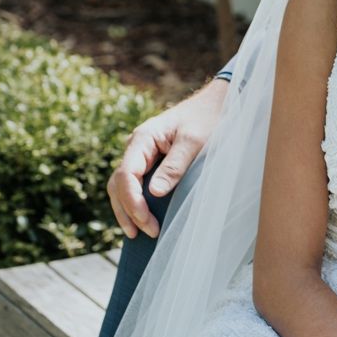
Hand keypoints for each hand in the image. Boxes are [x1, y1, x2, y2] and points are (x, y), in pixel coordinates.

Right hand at [107, 77, 229, 237]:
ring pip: (122, 186)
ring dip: (128, 210)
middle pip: (119, 184)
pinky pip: (135, 184)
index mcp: (143, 139)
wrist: (217, 103)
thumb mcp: (195, 141)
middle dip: (129, 211)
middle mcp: (137, 147)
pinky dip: (136, 202)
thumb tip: (155, 193)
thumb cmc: (208, 119)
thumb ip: (175, 165)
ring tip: (139, 233)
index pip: (126, 176)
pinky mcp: (150, 161)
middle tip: (148, 233)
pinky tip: (142, 219)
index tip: (146, 222)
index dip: (132, 202)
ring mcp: (142, 154)